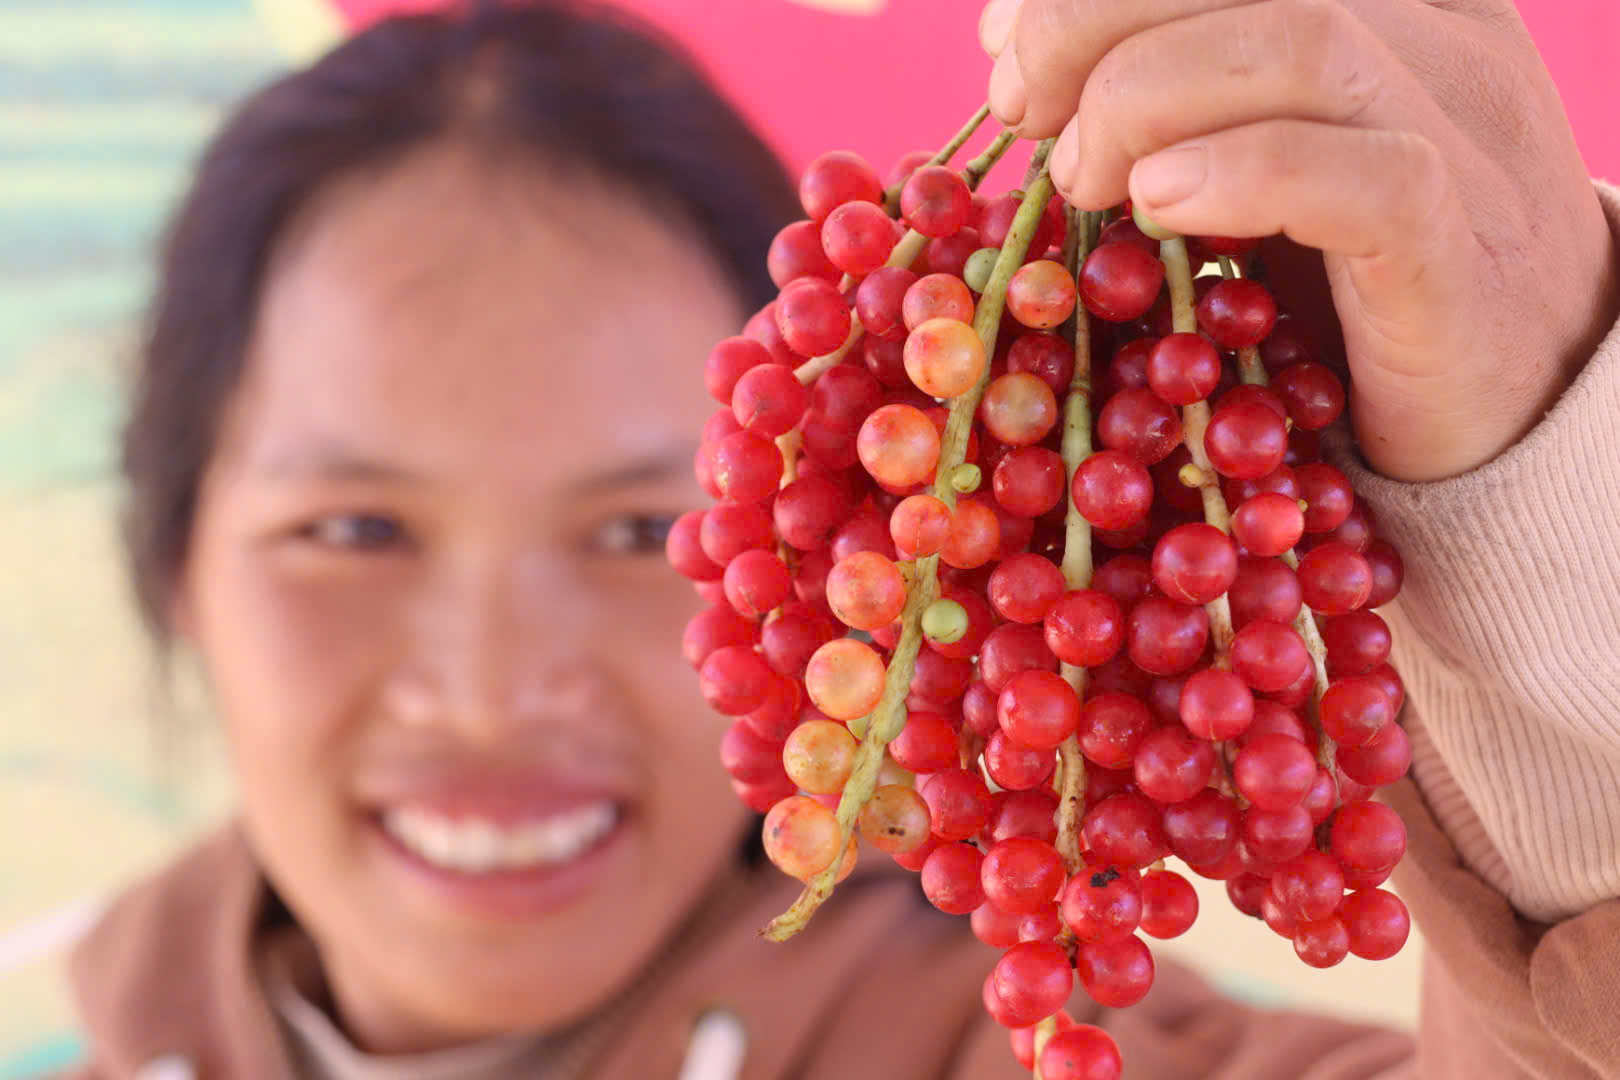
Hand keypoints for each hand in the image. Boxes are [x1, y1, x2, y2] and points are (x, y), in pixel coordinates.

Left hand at [979, 0, 1618, 480]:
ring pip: (1304, 40)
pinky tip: (1158, 201)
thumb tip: (1027, 59)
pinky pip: (1367, 175)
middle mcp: (1439, 42)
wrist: (1509, 406)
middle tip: (1021, 111)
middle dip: (1091, 23)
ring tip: (1082, 175)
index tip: (1004, 41)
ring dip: (1145, 93)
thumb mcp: (1261, 166)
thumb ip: (1181, 100)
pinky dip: (1244, 175)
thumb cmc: (1356, 284)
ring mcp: (1463, 139)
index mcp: (1392, 4)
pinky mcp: (1457, 251)